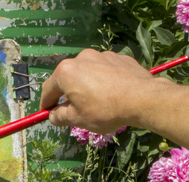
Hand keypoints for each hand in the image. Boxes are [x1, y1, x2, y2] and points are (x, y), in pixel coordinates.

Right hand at [39, 50, 169, 132]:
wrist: (142, 98)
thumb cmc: (105, 110)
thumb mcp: (78, 119)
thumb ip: (61, 117)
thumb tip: (53, 115)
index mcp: (66, 72)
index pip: (48, 89)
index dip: (46, 103)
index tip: (47, 113)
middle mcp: (81, 58)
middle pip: (68, 78)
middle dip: (68, 94)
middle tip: (73, 110)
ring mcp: (101, 55)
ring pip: (87, 72)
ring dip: (87, 86)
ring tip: (97, 102)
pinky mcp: (118, 57)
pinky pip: (105, 70)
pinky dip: (104, 80)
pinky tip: (112, 93)